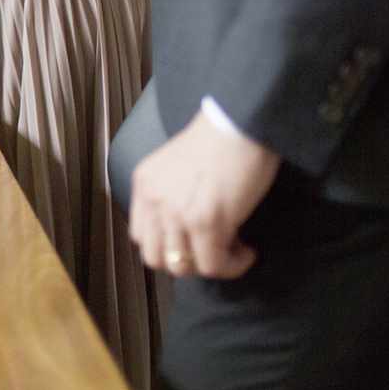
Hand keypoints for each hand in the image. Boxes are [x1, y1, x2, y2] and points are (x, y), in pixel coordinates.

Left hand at [128, 110, 280, 280]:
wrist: (240, 122)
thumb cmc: (219, 140)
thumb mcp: (177, 167)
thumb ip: (171, 195)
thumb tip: (187, 231)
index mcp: (145, 184)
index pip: (141, 236)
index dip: (168, 246)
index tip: (193, 243)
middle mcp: (154, 199)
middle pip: (156, 258)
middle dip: (187, 262)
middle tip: (213, 250)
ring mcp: (176, 212)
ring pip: (184, 267)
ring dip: (212, 265)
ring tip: (234, 249)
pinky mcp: (205, 220)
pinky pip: (214, 265)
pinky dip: (233, 266)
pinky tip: (248, 251)